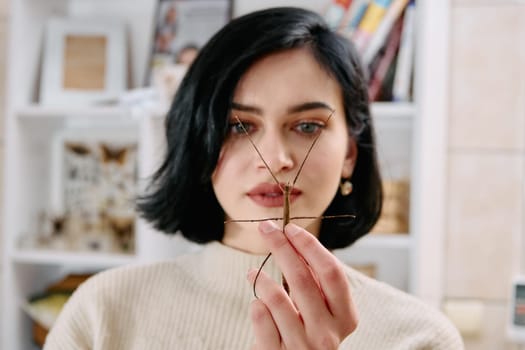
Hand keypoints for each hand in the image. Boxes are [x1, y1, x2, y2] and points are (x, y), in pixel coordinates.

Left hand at [248, 220, 357, 349]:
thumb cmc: (308, 334)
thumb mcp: (322, 312)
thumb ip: (315, 283)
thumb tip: (292, 239)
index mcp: (346, 317)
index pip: (331, 271)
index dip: (309, 245)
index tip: (290, 228)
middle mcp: (328, 335)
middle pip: (303, 278)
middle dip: (281, 247)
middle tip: (266, 229)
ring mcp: (303, 348)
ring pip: (278, 299)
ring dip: (262, 278)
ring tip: (253, 273)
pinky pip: (262, 320)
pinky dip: (256, 305)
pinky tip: (256, 302)